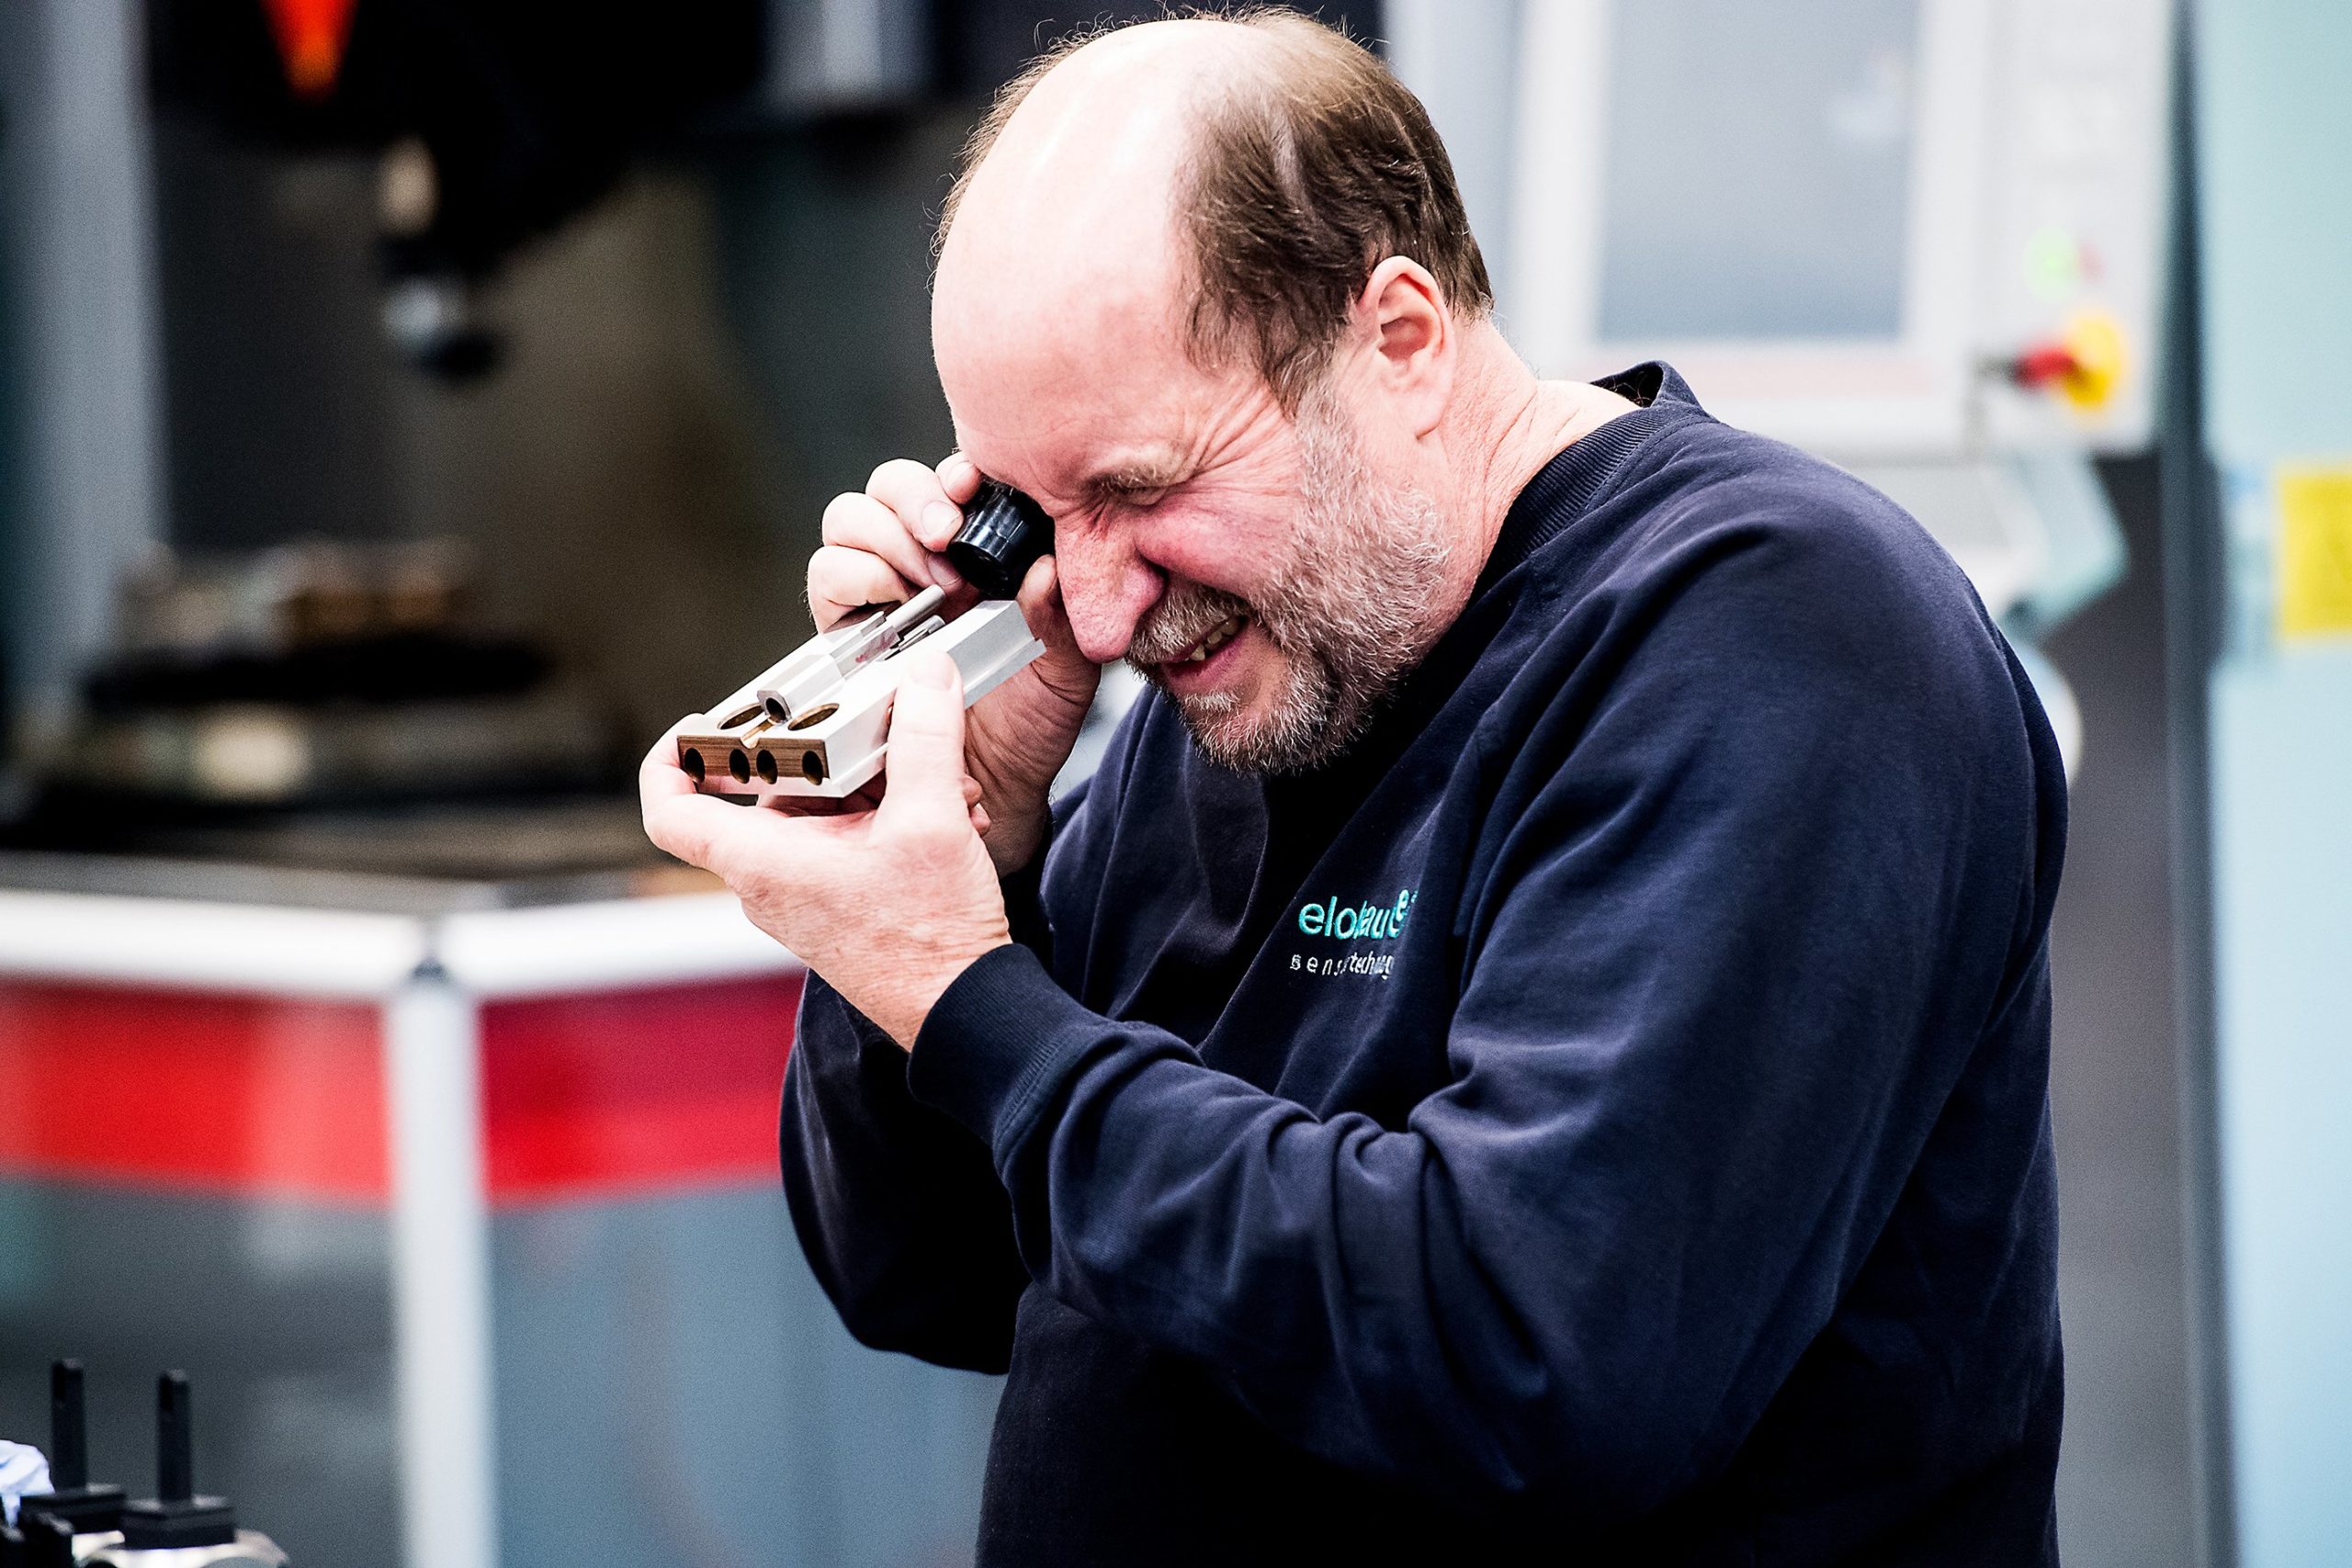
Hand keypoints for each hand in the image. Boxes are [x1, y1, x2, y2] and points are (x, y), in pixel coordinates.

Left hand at [641, 652, 1008, 1048]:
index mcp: (763, 861)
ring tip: (942, 778)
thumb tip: (924, 678)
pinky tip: (950, 810)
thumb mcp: (932, 820)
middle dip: (833, 750)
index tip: (699, 723)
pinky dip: (888, 813)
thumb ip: (925, 737)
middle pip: (770, 788)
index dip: (671, 756)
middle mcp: (771, 881)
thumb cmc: (931, 939)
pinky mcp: (837, 902)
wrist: (963, 1008)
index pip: (670, 809)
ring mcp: (804, 894)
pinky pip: (845, 836)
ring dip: (880, 781)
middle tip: (880, 725)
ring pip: (820, 809)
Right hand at [811, 454, 1098, 873]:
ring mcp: (880, 592)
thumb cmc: (1033, 720)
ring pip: (848, 522)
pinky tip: (895, 609)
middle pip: (887, 486)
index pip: (949, 481)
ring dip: (884, 539)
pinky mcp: (846, 631)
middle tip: (945, 539)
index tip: (970, 487)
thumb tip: (1044, 568)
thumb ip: (1059, 616)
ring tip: (925, 584)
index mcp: (980, 550)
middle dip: (912, 499)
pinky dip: (854, 578)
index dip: (951, 474)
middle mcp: (923, 560)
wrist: (994, 787)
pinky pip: (825, 577)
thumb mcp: (1068, 669)